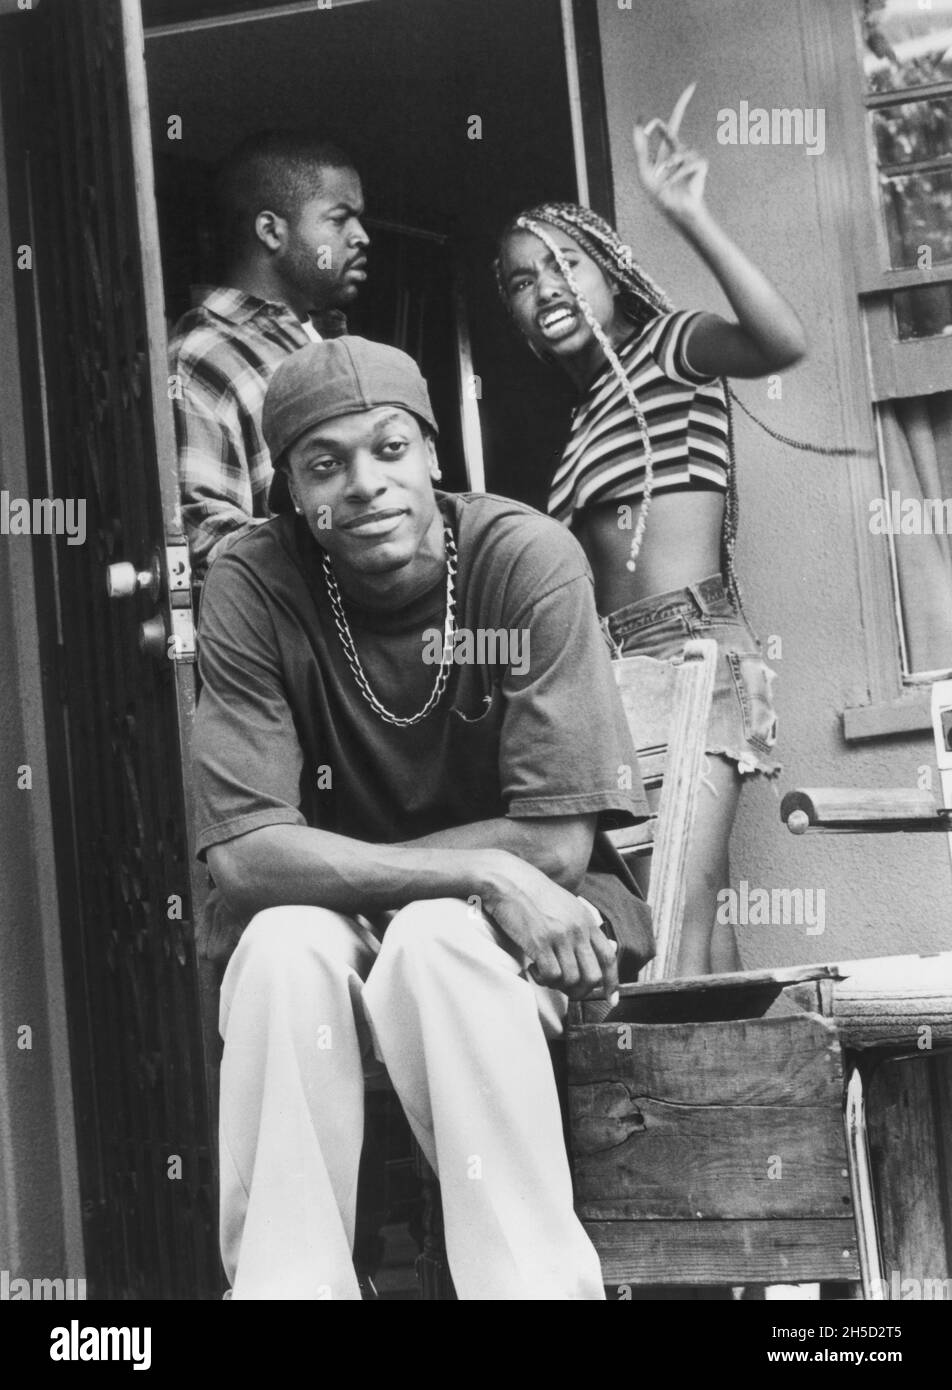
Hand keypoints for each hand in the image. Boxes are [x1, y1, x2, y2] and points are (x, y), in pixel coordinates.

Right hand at [477, 851, 618, 1001]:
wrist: (508, 880)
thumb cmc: (533, 894)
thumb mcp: (566, 905)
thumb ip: (580, 927)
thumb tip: (591, 950)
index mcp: (586, 921)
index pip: (608, 958)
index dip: (612, 982)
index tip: (610, 998)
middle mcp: (578, 929)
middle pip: (593, 976)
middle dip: (580, 991)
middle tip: (565, 989)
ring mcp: (560, 936)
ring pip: (572, 980)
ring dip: (558, 985)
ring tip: (544, 974)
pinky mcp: (540, 942)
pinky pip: (551, 976)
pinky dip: (542, 979)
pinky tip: (533, 968)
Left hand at [633, 82, 708, 224]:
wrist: (675, 211)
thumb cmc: (660, 195)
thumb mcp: (644, 171)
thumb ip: (640, 147)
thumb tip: (639, 122)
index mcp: (666, 150)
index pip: (668, 126)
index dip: (670, 112)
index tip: (676, 97)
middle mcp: (679, 150)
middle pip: (675, 123)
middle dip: (682, 103)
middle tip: (691, 86)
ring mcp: (691, 156)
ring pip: (677, 151)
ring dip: (667, 167)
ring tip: (662, 183)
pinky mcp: (700, 164)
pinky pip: (685, 163)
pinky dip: (675, 176)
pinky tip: (669, 186)